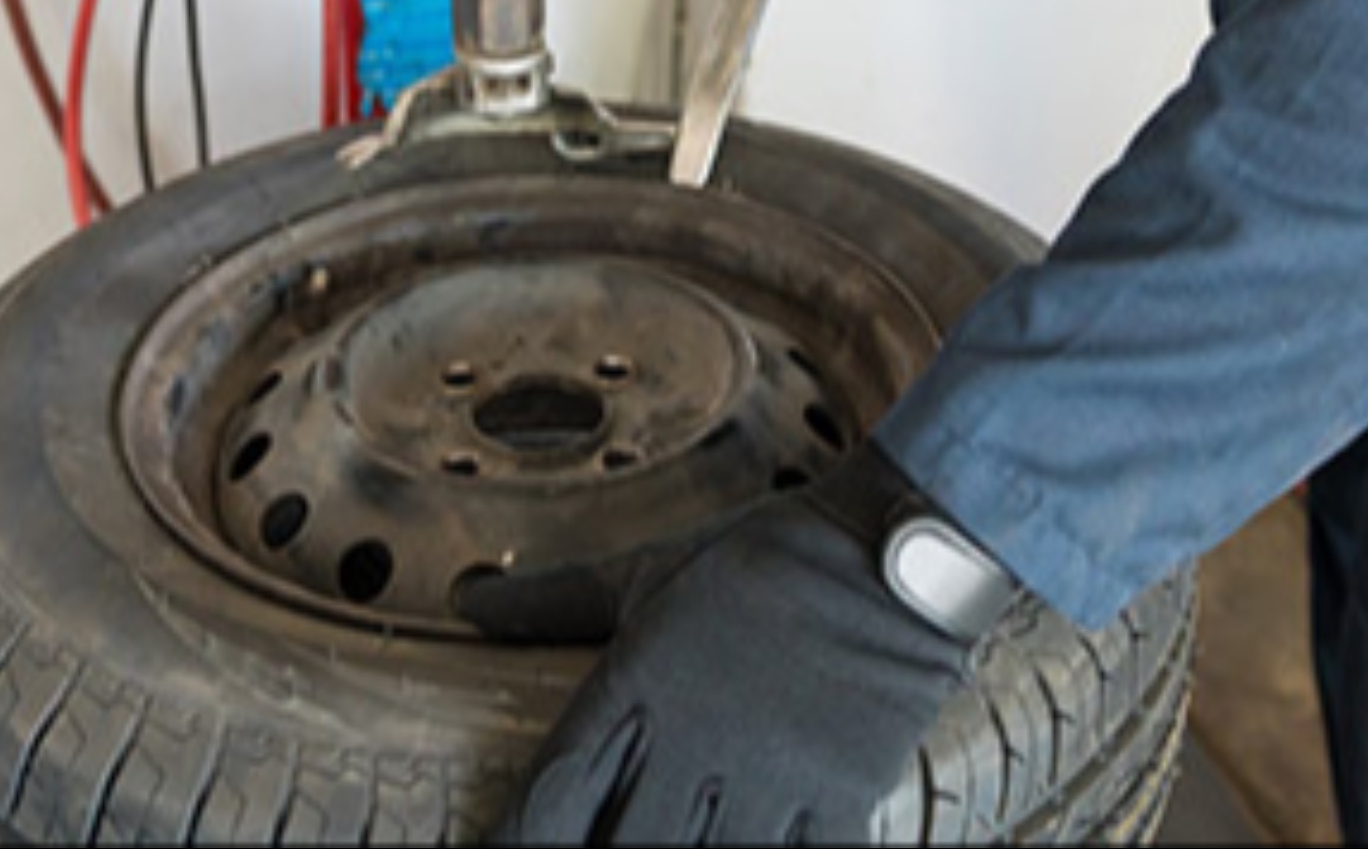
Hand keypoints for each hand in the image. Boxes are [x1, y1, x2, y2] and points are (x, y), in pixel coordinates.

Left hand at [495, 443, 1001, 843]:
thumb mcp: (654, 568)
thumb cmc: (765, 556)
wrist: (898, 548)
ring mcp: (769, 775)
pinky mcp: (839, 799)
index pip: (549, 794)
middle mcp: (695, 739)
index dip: (516, 843)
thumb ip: (558, 600)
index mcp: (639, 683)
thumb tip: (469, 603)